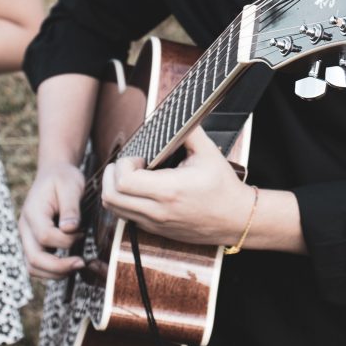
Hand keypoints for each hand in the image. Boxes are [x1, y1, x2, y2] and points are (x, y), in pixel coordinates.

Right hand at [19, 161, 85, 278]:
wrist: (53, 174)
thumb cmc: (63, 179)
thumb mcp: (71, 186)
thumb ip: (70, 208)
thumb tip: (70, 229)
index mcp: (33, 213)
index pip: (45, 236)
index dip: (66, 240)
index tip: (83, 232)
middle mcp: (25, 228)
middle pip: (33, 259)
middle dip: (58, 267)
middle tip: (81, 263)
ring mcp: (27, 237)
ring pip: (32, 267)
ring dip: (54, 273)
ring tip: (76, 266)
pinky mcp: (33, 243)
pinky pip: (37, 264)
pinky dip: (51, 270)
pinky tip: (69, 263)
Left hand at [101, 126, 254, 246]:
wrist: (235, 219)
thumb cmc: (223, 186)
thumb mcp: (209, 153)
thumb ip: (189, 131)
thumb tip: (175, 115)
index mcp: (169, 190)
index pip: (124, 181)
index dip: (123, 164)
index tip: (138, 158)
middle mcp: (158, 210)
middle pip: (110, 197)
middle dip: (111, 176)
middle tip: (126, 165)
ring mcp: (155, 223)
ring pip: (114, 210)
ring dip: (114, 190)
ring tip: (131, 177)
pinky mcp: (156, 231)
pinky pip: (126, 218)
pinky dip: (124, 202)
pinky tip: (139, 191)